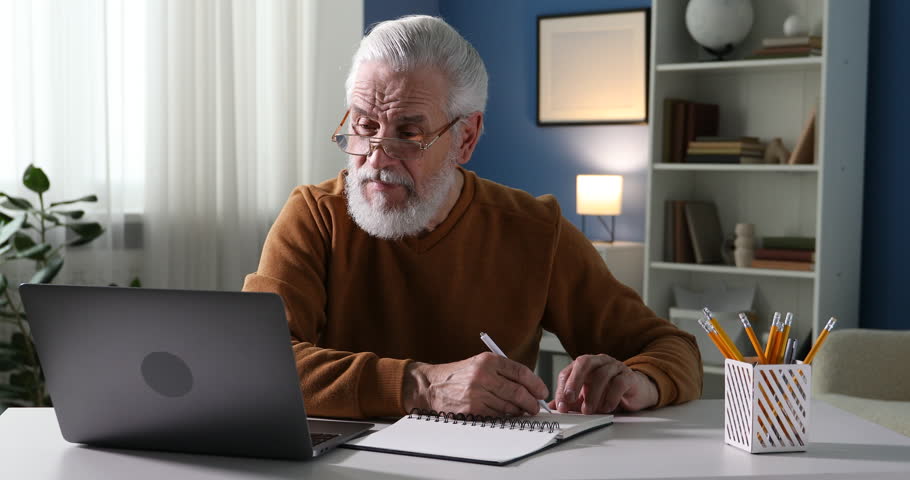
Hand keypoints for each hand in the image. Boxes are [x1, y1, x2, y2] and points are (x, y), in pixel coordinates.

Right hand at [402, 352, 548, 416]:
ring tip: (521, 412)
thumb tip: (530, 387)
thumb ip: (503, 372)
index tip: (541, 391)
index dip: (536, 384)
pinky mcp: (472, 409)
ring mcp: (477, 393)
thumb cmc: (459, 376)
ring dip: (519, 412)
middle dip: (531, 402)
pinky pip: (497, 416)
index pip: (521, 372)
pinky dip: (504, 418)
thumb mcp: (480, 364)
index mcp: (488, 360)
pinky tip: (505, 415)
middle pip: (518, 392)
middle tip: (535, 407)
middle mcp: (483, 375)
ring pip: (509, 407)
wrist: (432, 386)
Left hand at [549, 354, 657, 413]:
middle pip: (584, 363)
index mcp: (585, 365)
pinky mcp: (629, 376)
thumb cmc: (608, 391)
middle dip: (574, 381)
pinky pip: (619, 383)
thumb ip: (570, 401)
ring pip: (602, 374)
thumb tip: (552, 408)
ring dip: (593, 395)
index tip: (561, 406)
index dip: (562, 388)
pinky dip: (610, 397)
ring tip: (589, 410)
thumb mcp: (585, 396)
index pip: (568, 371)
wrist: (636, 391)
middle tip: (570, 399)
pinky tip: (606, 408)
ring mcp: (615, 366)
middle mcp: (599, 361)